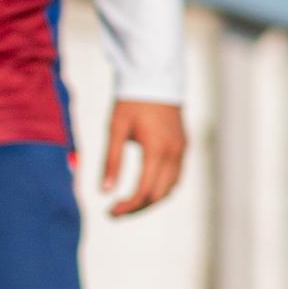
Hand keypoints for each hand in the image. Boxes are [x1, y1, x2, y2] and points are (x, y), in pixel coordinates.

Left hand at [101, 99, 186, 216]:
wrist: (154, 76)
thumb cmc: (131, 101)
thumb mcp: (116, 129)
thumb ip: (111, 160)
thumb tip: (104, 191)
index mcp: (157, 149)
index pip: (144, 191)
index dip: (128, 206)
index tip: (110, 212)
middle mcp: (174, 152)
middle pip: (159, 195)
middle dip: (138, 207)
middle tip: (116, 211)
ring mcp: (182, 149)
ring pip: (170, 188)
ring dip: (150, 199)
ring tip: (127, 202)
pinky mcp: (183, 145)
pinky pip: (176, 176)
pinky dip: (161, 187)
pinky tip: (143, 187)